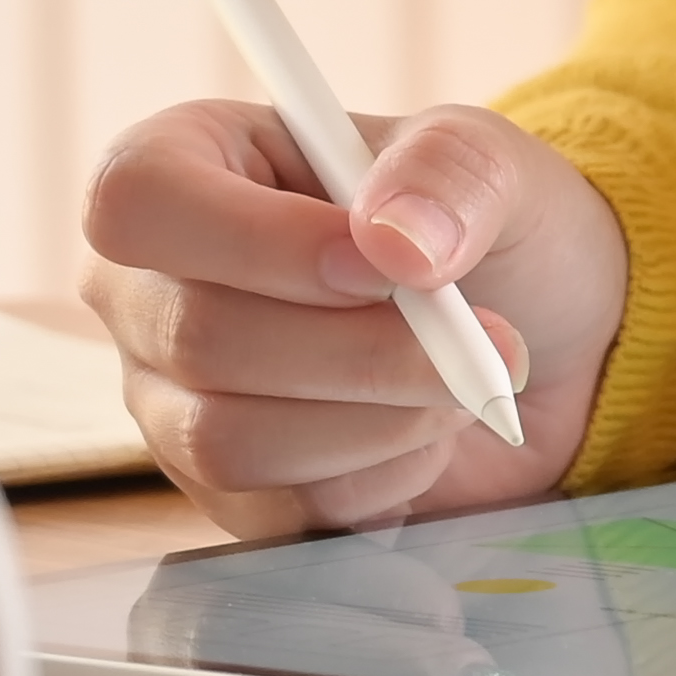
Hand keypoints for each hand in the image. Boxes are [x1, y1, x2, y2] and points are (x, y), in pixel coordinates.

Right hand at [79, 101, 631, 541]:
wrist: (539, 338)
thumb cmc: (478, 226)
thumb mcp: (490, 162)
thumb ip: (447, 172)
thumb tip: (394, 243)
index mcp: (182, 163)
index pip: (137, 197)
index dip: (260, 242)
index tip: (381, 266)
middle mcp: (149, 286)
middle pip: (197, 336)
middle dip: (363, 351)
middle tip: (478, 343)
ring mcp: (172, 398)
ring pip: (228, 439)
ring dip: (380, 421)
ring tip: (462, 385)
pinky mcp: (225, 493)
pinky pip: (278, 513)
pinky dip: (382, 481)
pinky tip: (427, 439)